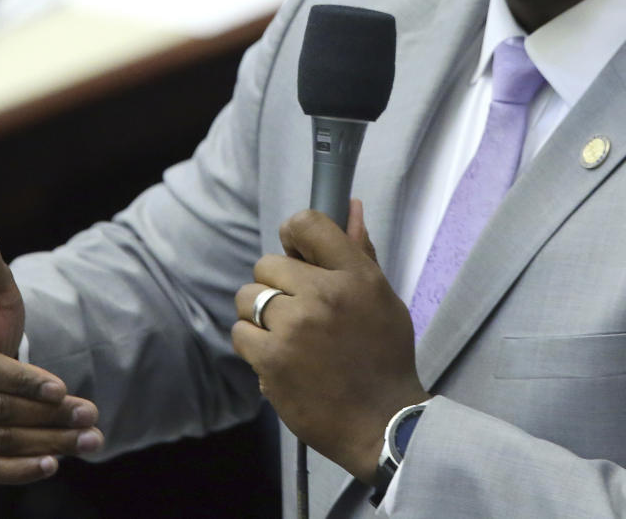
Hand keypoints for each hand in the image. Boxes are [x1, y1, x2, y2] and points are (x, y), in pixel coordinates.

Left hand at [232, 201, 429, 482]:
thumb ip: (360, 251)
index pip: (307, 223)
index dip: (294, 236)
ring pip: (248, 297)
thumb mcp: (383, 297)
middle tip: (296, 307)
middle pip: (267, 263)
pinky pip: (241, 332)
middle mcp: (323, 294)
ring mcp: (294, 327)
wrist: (381, 421)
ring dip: (261, 314)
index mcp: (355, 274)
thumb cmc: (384, 355)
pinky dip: (254, 343)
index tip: (296, 254)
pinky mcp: (272, 360)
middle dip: (276, 283)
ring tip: (285, 333)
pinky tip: (277, 355)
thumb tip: (352, 205)